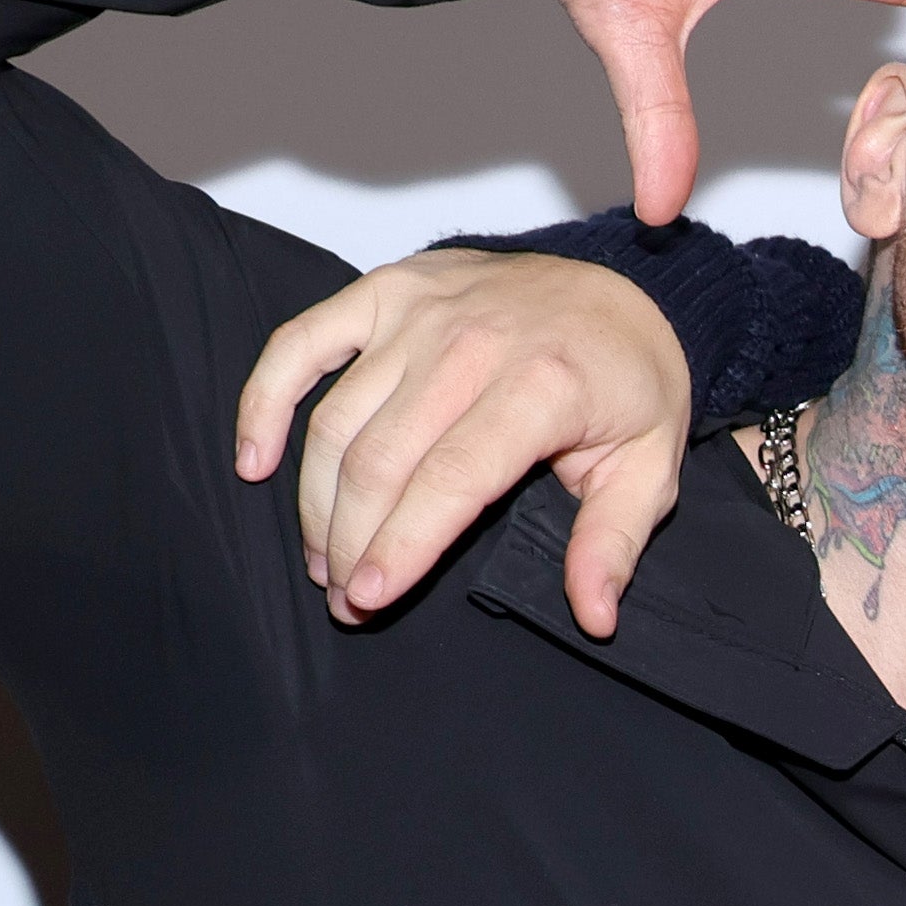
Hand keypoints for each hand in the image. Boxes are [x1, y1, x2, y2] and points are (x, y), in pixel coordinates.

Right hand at [234, 250, 694, 631]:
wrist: (627, 289)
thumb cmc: (631, 386)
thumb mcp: (650, 468)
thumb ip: (614, 542)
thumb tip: (594, 616)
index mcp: (542, 386)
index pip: (450, 479)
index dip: (402, 544)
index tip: (369, 598)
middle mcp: (470, 342)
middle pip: (380, 458)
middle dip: (351, 539)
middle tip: (346, 598)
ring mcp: (419, 310)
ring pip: (337, 418)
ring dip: (316, 498)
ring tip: (322, 558)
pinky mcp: (384, 290)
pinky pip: (300, 343)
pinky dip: (265, 400)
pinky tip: (254, 463)